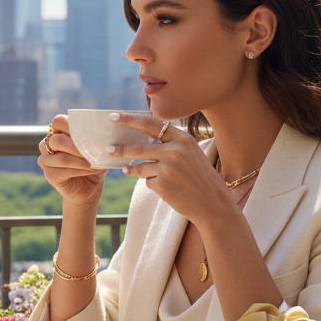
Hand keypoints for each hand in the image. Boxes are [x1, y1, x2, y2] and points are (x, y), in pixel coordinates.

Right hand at [37, 115, 106, 209]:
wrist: (89, 187)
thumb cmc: (93, 163)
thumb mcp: (98, 150)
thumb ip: (97, 141)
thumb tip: (105, 135)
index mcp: (60, 133)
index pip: (58, 122)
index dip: (69, 125)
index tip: (86, 133)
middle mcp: (49, 144)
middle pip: (57, 140)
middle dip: (76, 146)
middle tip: (92, 151)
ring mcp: (46, 160)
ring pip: (60, 158)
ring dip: (79, 161)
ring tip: (93, 163)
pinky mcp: (49, 174)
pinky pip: (62, 171)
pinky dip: (79, 170)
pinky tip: (91, 170)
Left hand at [106, 113, 233, 228]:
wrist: (213, 204)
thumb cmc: (201, 178)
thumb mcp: (191, 154)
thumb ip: (171, 144)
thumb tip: (144, 138)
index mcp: (183, 139)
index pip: (151, 124)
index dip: (130, 119)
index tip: (114, 117)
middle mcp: (175, 151)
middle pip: (139, 147)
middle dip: (121, 148)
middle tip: (107, 148)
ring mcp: (168, 168)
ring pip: (140, 167)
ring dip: (132, 170)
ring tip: (127, 170)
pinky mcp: (162, 185)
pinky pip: (147, 182)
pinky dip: (152, 184)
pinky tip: (165, 188)